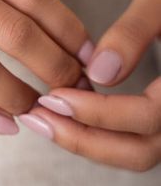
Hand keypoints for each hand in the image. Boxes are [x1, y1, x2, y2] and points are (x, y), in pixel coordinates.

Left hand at [19, 0, 160, 169]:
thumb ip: (134, 31)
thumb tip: (98, 73)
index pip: (149, 117)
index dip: (98, 112)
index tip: (53, 97)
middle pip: (142, 152)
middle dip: (85, 139)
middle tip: (37, 117)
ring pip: (138, 154)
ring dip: (88, 143)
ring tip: (42, 120)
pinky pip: (135, 141)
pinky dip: (99, 137)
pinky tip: (65, 116)